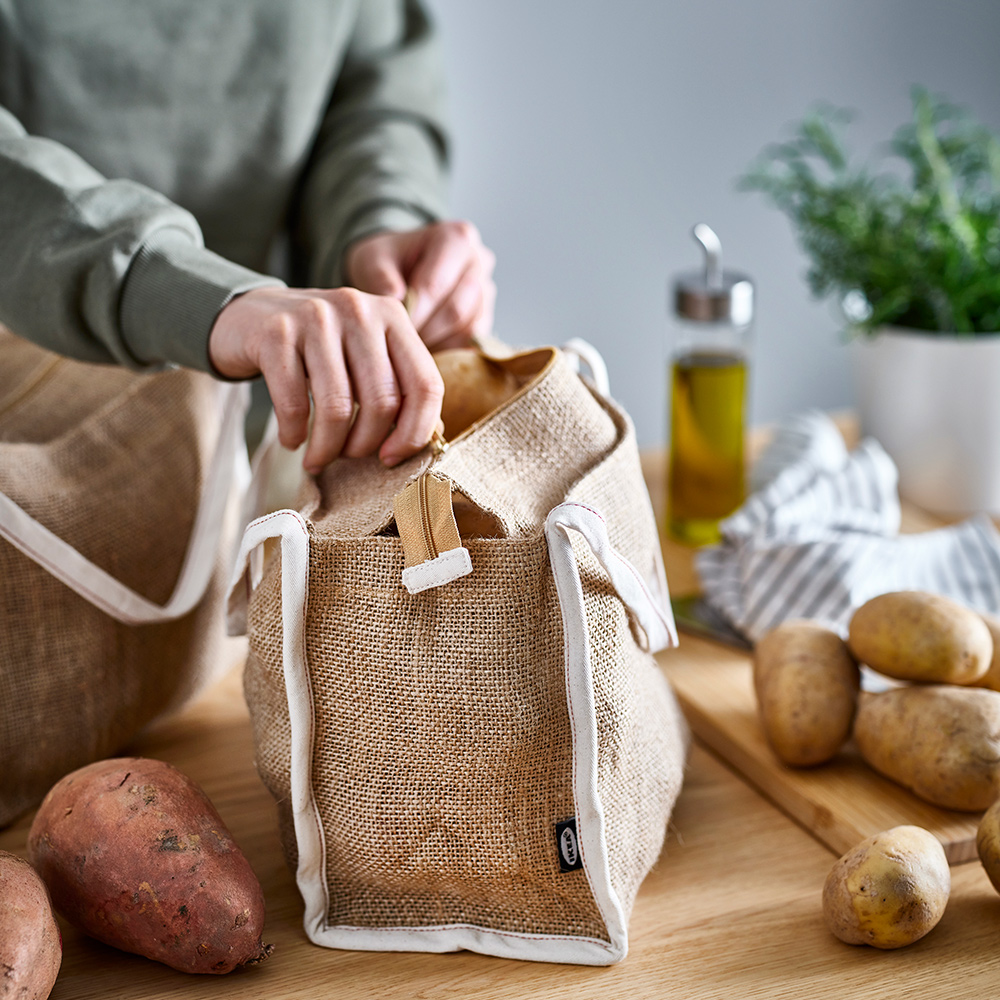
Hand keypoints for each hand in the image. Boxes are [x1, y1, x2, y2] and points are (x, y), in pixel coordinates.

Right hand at [208, 286, 442, 471]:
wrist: (251, 315)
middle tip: (348, 457)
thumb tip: (432, 438)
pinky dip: (294, 434)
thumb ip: (398, 387)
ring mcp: (317, 317)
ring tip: (318, 459)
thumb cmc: (321, 349)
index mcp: (393, 317)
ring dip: (328, 447)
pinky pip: (294, 404)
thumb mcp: (365, 357)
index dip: (415, 432)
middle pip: (382, 402)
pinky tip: (292, 440)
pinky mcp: (276, 333)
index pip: (426, 385)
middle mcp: (360, 311)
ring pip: (338, 407)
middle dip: (365, 445)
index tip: (392, 458)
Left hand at [344, 220, 496, 349]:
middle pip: (455, 310)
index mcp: (457, 237)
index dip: (412, 312)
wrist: (400, 269)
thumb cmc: (387, 262)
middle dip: (424, 331)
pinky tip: (426, 349)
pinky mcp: (486, 318)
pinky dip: (448, 350)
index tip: (390, 329)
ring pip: (468, 330)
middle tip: (399, 342)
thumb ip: (380, 277)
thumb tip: (397, 300)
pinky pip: (472, 344)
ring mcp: (487, 291)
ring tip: (410, 345)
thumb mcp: (372, 259)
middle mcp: (480, 261)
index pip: (436, 285)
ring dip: (437, 342)